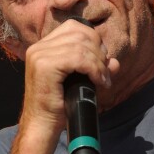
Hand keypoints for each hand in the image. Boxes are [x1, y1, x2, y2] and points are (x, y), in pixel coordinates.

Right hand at [19, 19, 117, 142]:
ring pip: (81, 47)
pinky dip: (94, 69)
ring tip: (102, 79)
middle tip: (104, 71)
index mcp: (43, 46)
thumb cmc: (60, 105)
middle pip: (80, 34)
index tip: (100, 58)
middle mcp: (39, 47)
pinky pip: (79, 59)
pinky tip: (98, 81)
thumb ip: (97, 67)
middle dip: (98, 51)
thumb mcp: (82, 81)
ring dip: (98, 63)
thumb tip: (115, 62)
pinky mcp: (44, 66)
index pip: (73, 27)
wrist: (42, 126)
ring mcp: (39, 55)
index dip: (92, 38)